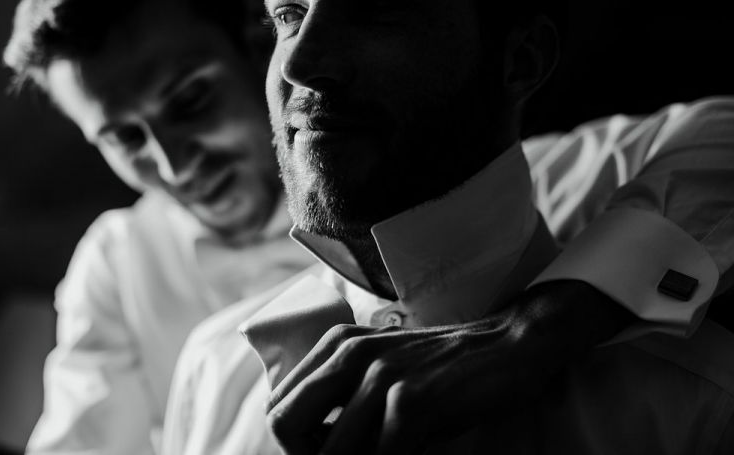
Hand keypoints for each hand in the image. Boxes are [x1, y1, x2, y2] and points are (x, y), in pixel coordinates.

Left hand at [265, 280, 632, 454]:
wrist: (509, 346)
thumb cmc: (444, 367)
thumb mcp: (383, 366)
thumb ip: (343, 394)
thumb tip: (310, 442)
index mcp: (337, 344)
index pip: (279, 404)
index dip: (294, 443)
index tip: (324, 451)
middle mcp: (351, 355)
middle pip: (284, 424)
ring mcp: (380, 376)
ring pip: (332, 453)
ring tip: (390, 451)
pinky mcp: (412, 402)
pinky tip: (416, 450)